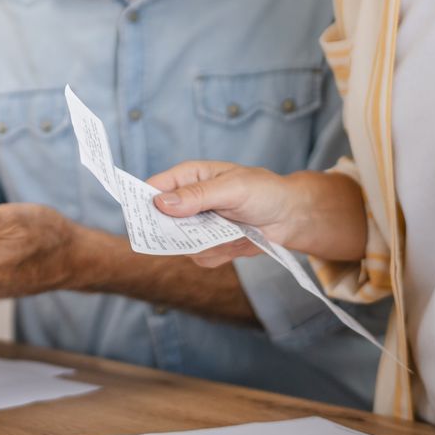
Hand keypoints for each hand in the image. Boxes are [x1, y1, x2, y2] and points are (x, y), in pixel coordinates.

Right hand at [149, 162, 368, 265]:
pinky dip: (219, 254)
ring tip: (231, 231)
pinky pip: (199, 257)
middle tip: (201, 230)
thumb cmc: (264, 191)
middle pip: (160, 221)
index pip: (153, 188)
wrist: (290, 216)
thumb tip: (161, 203)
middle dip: (178, 231)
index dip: (144, 202)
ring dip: (205, 243)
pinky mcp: (208, 244)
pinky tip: (237, 241)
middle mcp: (187, 201)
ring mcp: (197, 225)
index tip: (145, 219)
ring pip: (180, 244)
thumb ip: (197, 196)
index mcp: (188, 177)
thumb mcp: (232, 188)